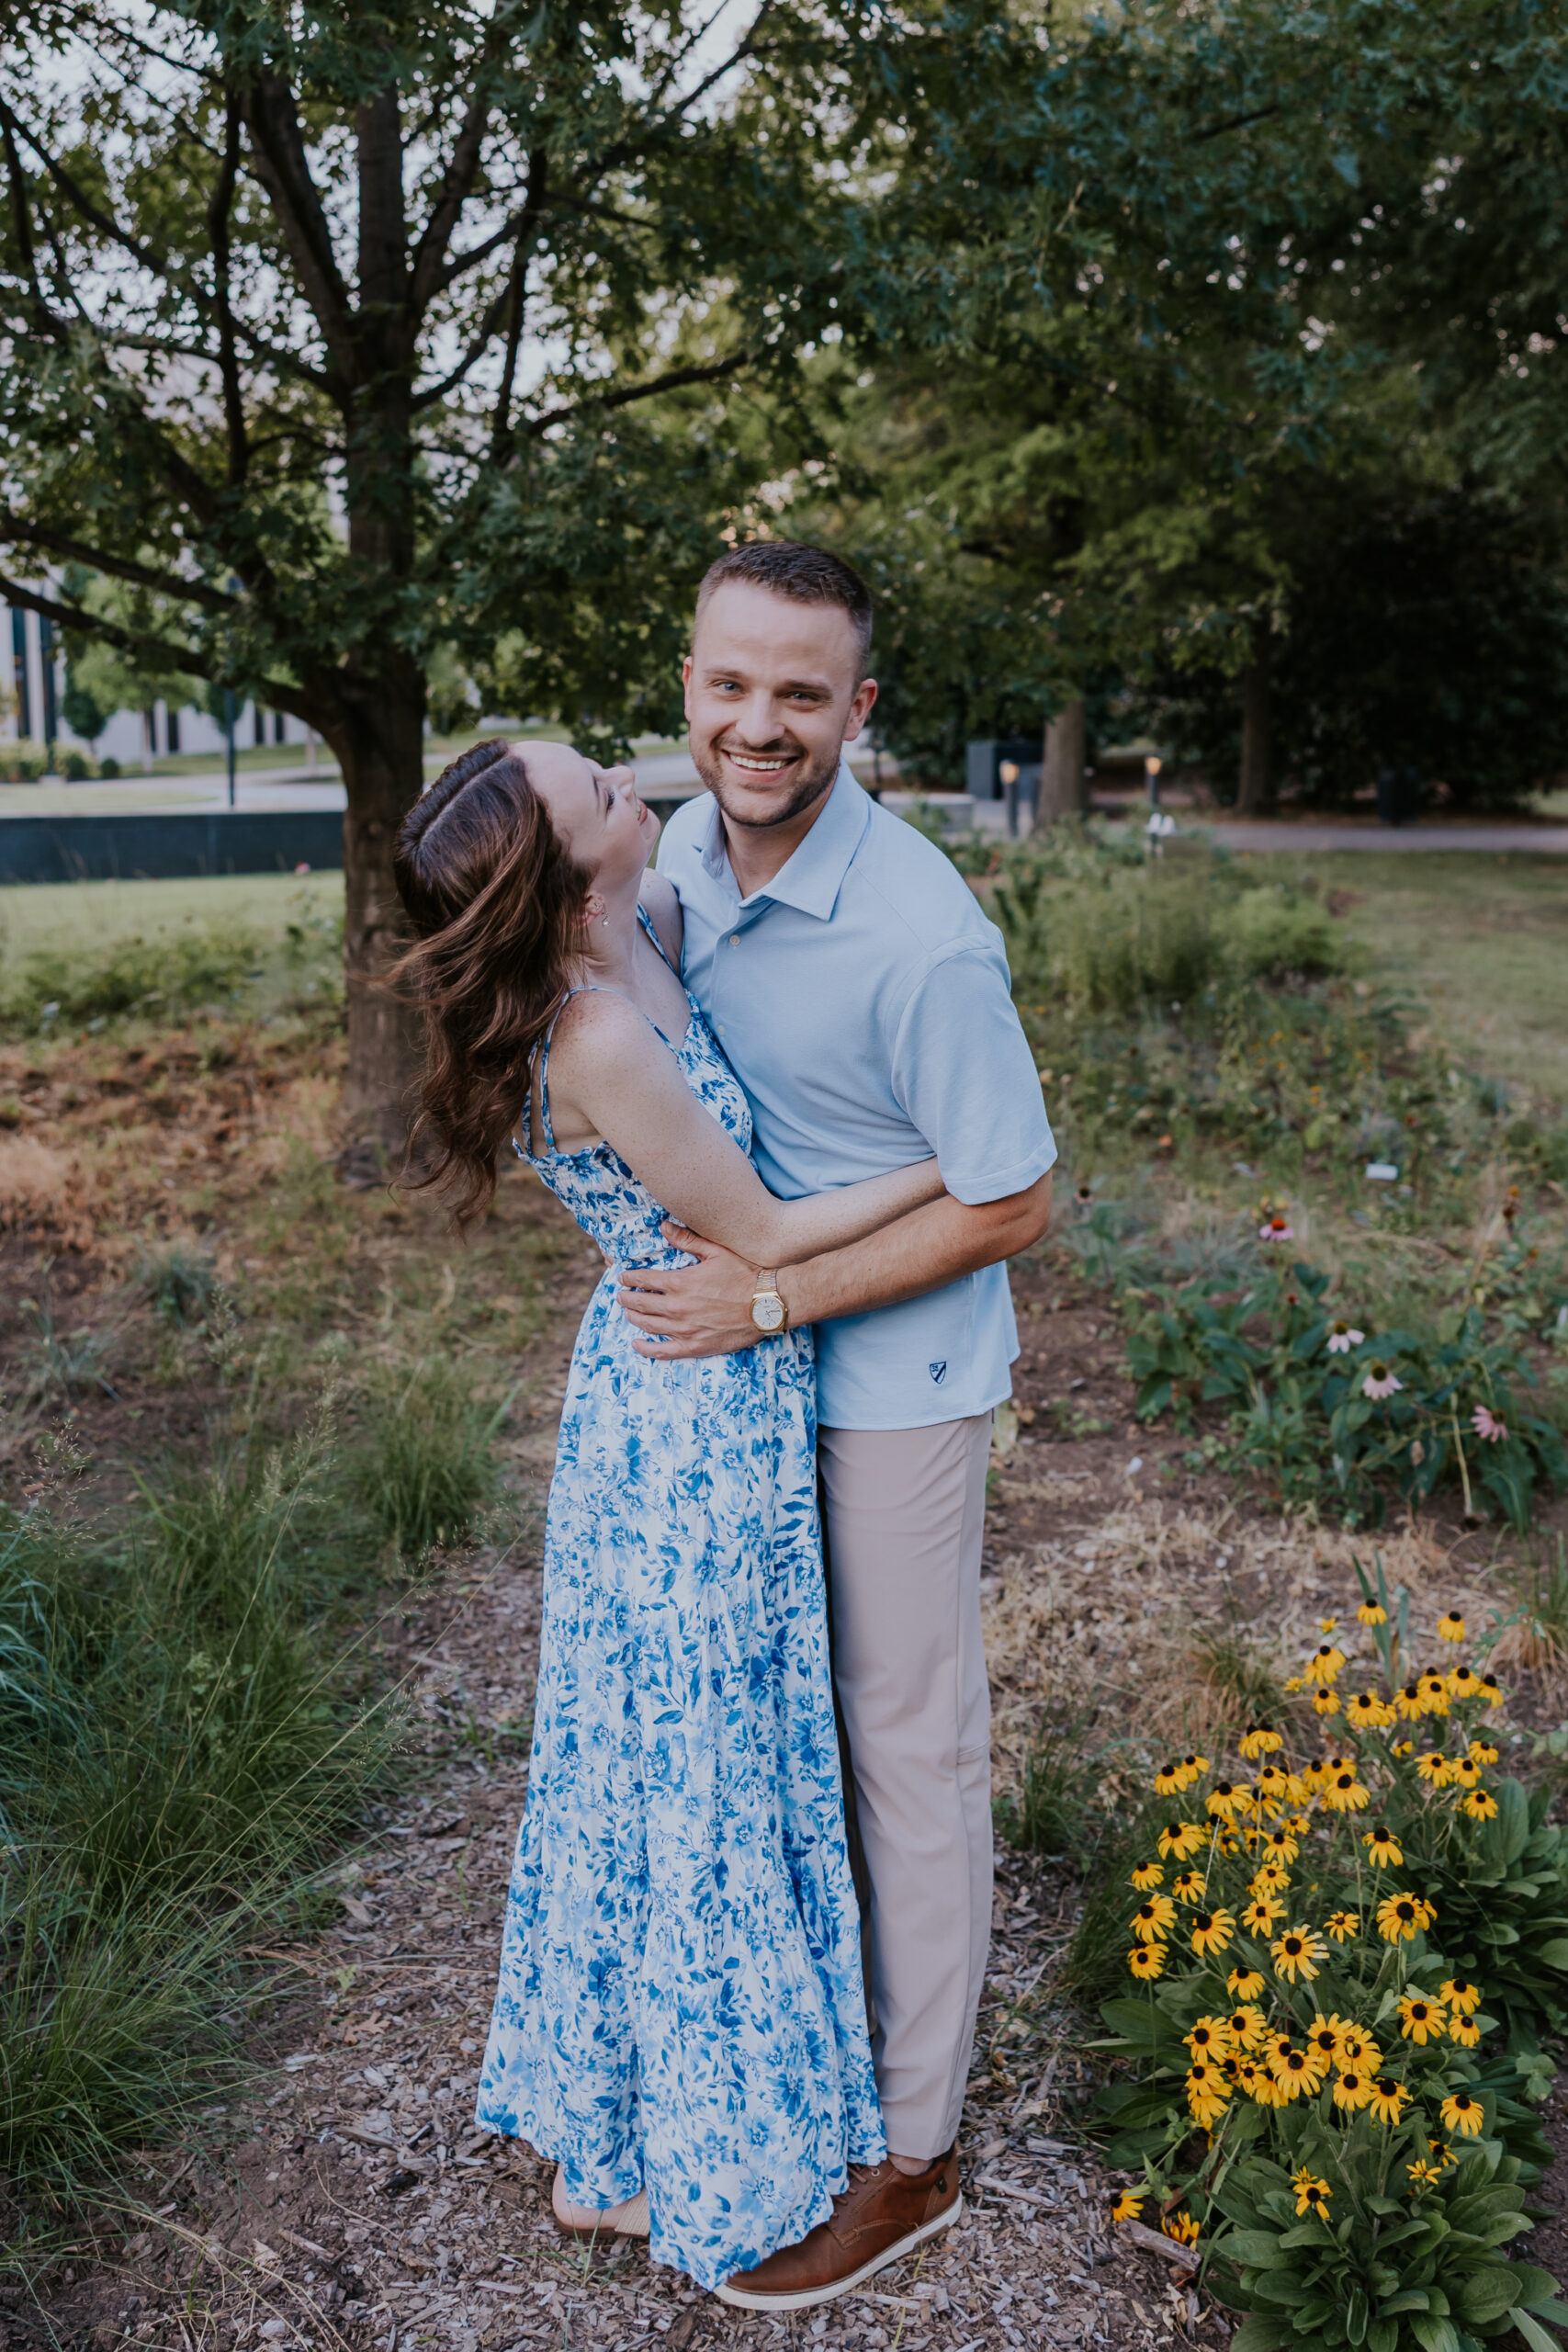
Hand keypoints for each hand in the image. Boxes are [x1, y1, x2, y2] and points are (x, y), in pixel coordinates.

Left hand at [619, 1223, 766, 1358]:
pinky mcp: (695, 1346)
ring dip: (633, 1318)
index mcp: (680, 1282)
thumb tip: (663, 1227)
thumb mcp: (716, 1251)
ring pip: (648, 1325)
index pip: (643, 1280)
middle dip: (627, 1298)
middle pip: (641, 1304)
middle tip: (622, 1295)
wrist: (768, 1304)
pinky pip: (663, 1351)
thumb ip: (687, 1240)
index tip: (624, 1277)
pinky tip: (637, 1344)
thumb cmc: (745, 1274)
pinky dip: (646, 1348)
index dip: (630, 1278)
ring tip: (628, 1313)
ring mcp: (685, 1329)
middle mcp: (677, 1307)